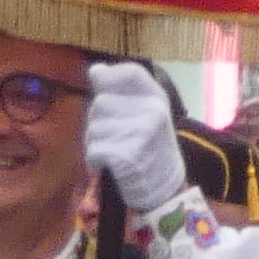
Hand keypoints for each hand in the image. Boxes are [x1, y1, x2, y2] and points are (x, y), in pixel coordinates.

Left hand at [85, 59, 188, 220]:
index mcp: (158, 99)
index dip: (109, 76)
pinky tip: (111, 165)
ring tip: (116, 151)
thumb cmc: (151, 148)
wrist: (165, 188)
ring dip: (96, 142)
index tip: (103, 86)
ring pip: (94, 127)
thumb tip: (95, 70)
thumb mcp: (146, 114)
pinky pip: (93, 150)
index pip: (130, 73)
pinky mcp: (127, 154)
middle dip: (98, 121)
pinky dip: (95, 160)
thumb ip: (122, 93)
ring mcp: (141, 132)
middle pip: (101, 103)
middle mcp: (153, 111)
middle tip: (116, 136)